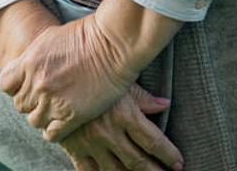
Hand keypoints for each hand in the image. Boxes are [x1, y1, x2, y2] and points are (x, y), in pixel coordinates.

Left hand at [0, 13, 134, 140]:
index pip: (5, 85)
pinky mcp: (72, 116)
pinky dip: (54, 131)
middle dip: (31, 101)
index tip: (27, 85)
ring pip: (34, 121)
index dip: (15, 86)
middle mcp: (37, 84)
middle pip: (20, 104)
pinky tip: (63, 123)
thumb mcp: (50, 37)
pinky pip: (52, 134)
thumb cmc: (86, 35)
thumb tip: (25, 66)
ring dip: (42, 116)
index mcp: (29, 63)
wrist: (113, 43)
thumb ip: (33, 57)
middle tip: (45, 98)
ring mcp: (53, 101)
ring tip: (55, 110)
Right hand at [60, 85, 181, 170]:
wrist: (57, 77)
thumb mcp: (121, 83)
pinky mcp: (75, 148)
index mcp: (125, 116)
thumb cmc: (94, 74)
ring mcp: (91, 143)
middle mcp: (110, 133)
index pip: (154, 142)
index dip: (169, 155)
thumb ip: (144, 98)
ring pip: (116, 170)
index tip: (178, 163)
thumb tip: (166, 104)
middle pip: (138, 161)